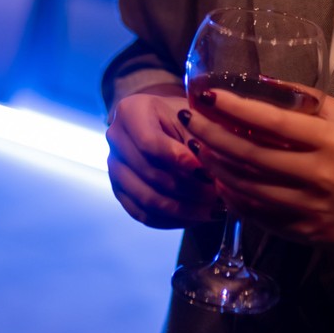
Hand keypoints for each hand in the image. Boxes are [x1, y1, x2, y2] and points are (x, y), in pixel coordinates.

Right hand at [107, 87, 219, 228]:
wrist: (165, 123)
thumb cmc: (184, 117)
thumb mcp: (194, 116)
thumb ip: (199, 139)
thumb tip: (211, 172)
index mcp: (131, 112)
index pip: (149, 142)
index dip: (178, 160)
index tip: (206, 172)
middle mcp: (115, 139)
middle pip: (149, 173)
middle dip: (188, 188)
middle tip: (218, 195)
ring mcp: (114, 167)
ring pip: (146, 198)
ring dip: (183, 209)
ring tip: (213, 210)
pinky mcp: (120, 191)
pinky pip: (143, 215)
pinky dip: (172, 220)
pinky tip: (197, 217)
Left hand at [187, 87, 333, 259]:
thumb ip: (311, 102)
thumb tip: (266, 86)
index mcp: (330, 141)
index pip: (272, 122)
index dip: (234, 108)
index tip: (208, 96)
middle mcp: (317, 174)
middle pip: (249, 154)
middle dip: (212, 136)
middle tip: (190, 121)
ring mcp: (307, 207)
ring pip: (246, 187)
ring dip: (215, 167)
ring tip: (196, 148)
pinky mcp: (302, 233)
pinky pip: (256, 215)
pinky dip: (232, 198)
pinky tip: (219, 182)